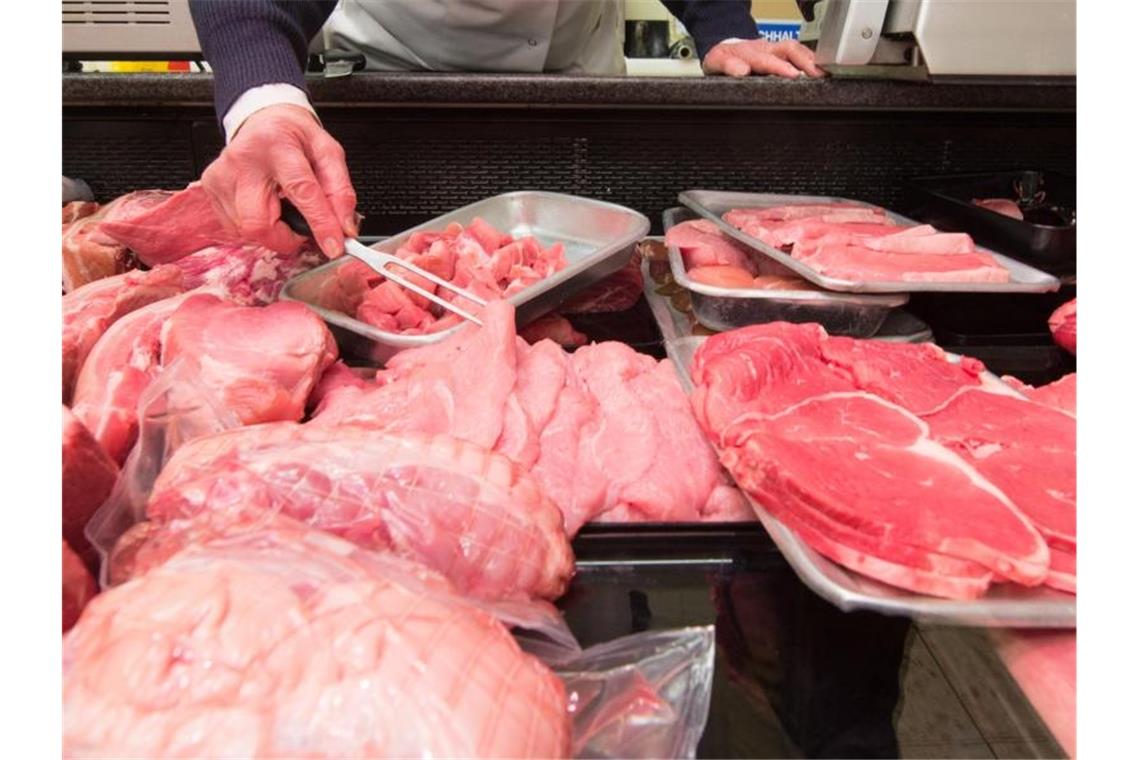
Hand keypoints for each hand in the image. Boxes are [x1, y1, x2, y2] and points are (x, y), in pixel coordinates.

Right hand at [200, 104, 357, 257]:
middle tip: (300, 229)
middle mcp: (243, 160)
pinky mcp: (211, 187)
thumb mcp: (328, 153)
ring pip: (246, 230)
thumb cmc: (294, 137)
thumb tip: (345, 227)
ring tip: (282, 209)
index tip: (334, 246)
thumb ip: (340, 190)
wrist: (263, 121)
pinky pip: (234, 227)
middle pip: (259, 223)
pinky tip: (264, 207)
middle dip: (285, 238)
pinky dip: (256, 226)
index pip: (301, 191)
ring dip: (272, 232)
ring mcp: (222, 175)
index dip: (320, 224)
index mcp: (278, 146)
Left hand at [703, 38, 824, 78]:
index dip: (781, 67)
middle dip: (805, 61)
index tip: (794, 75)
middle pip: (789, 49)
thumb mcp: (716, 63)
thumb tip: (742, 71)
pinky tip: (820, 71)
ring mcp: (774, 49)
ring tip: (824, 75)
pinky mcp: (780, 52)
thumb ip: (727, 66)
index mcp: (749, 52)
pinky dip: (810, 60)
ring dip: (811, 61)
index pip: (767, 60)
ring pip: (796, 49)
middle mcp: (765, 48)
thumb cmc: (722, 60)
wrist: (723, 51)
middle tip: (818, 75)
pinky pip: (798, 52)